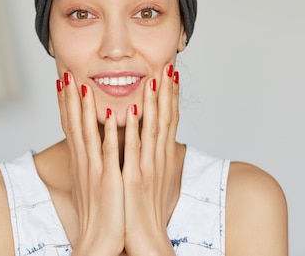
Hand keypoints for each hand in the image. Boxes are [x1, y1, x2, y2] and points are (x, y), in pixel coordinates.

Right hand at [56, 72, 124, 255]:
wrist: (98, 243)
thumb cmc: (100, 215)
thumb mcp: (93, 184)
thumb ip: (93, 163)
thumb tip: (93, 149)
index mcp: (82, 163)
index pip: (71, 126)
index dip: (66, 102)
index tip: (63, 82)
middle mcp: (84, 163)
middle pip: (73, 123)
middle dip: (69, 97)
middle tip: (66, 73)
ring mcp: (95, 170)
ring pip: (87, 132)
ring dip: (85, 107)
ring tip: (83, 83)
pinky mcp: (108, 180)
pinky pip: (109, 151)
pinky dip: (110, 132)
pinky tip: (111, 114)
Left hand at [122, 64, 179, 255]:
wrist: (146, 239)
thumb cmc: (143, 210)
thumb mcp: (149, 179)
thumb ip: (147, 158)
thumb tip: (144, 142)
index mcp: (160, 158)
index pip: (169, 120)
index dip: (171, 96)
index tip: (171, 74)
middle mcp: (157, 159)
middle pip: (166, 118)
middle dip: (167, 91)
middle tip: (167, 66)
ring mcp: (147, 167)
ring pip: (153, 127)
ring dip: (154, 102)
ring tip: (154, 77)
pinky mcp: (135, 178)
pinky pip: (134, 148)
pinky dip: (134, 128)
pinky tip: (133, 111)